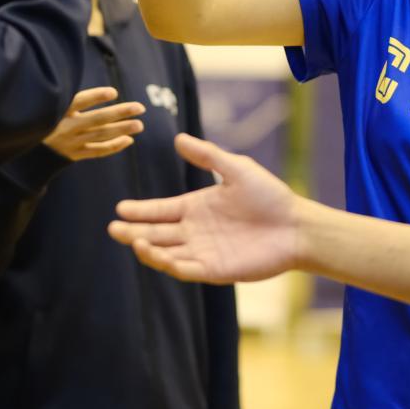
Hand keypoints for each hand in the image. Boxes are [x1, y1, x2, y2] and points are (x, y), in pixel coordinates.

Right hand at [44, 87, 144, 161]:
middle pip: (96, 120)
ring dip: (121, 130)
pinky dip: (113, 146)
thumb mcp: (51, 106)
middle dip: (119, 113)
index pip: (78, 102)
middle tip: (140, 108)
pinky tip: (128, 140)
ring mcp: (71, 143)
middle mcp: (65, 128)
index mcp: (58, 111)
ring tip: (139, 125)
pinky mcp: (74, 155)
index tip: (113, 92)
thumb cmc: (45, 120)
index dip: (95, 97)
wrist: (29, 151)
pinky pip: (97, 151)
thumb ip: (72, 99)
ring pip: (100, 136)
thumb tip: (103, 90)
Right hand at [108, 134, 300, 282]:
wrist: (295, 226)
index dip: (140, 211)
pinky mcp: (214, 270)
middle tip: (114, 228)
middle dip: (133, 232)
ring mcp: (202, 252)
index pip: (160, 211)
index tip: (120, 208)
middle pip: (156, 233)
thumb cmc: (269, 196)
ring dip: (147, 249)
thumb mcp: (236, 169)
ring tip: (133, 241)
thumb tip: (178, 138)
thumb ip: (207, 156)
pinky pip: (185, 269)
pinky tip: (157, 255)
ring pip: (165, 253)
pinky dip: (170, 264)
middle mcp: (194, 231)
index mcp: (195, 208)